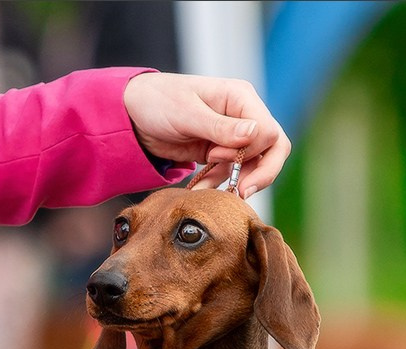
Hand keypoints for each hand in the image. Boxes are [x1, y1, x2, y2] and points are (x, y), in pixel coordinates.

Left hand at [123, 72, 290, 198]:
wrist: (132, 114)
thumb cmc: (158, 101)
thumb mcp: (187, 113)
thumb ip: (221, 126)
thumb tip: (256, 133)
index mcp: (241, 98)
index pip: (269, 132)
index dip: (251, 151)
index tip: (218, 156)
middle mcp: (243, 116)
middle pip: (273, 151)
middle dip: (258, 174)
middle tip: (241, 193)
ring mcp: (234, 135)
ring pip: (254, 167)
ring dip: (232, 183)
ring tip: (204, 193)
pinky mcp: (221, 152)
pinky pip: (231, 174)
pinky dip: (217, 185)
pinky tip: (198, 191)